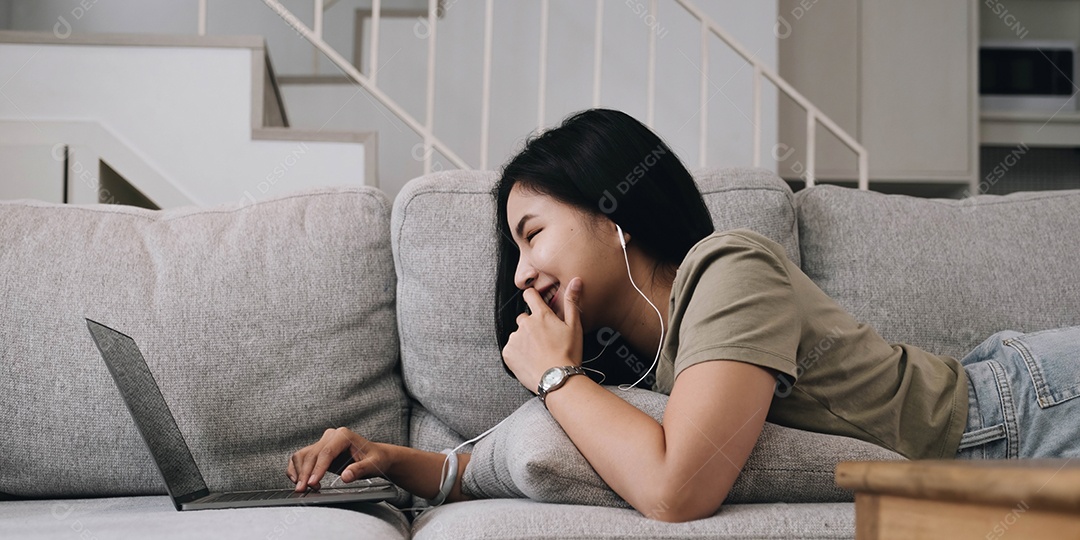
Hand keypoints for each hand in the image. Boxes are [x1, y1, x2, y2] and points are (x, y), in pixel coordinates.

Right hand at [286, 427, 392, 491]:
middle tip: (303, 489)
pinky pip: (301, 458)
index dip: (318, 468)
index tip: (313, 483)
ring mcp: (323, 442)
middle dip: (306, 473)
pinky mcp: (318, 451)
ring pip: (302, 455)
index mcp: (343, 435)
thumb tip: (346, 476)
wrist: (376, 456)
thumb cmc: (375, 458)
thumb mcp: (373, 465)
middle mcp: (331, 436)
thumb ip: (360, 470)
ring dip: (299, 472)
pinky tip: (298, 481)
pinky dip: (296, 469)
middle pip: (312, 454)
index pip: (326, 452)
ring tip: (304, 488)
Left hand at [503, 277, 583, 391]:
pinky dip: (518, 353)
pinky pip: (511, 349)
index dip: (532, 297)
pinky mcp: (508, 353)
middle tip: (544, 340)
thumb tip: (575, 281)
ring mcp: (515, 338)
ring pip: (518, 335)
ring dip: (525, 341)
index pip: (530, 295)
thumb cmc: (568, 354)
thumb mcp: (575, 327)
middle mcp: (525, 323)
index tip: (535, 303)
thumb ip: (572, 302)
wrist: (557, 379)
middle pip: (524, 318)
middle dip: (532, 326)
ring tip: (539, 353)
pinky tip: (530, 360)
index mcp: (541, 315)